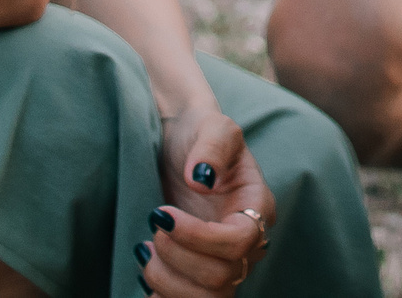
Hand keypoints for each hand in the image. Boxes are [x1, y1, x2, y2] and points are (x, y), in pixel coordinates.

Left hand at [142, 108, 274, 295]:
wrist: (180, 141)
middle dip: (179, 257)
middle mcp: (248, 240)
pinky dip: (166, 297)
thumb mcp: (211, 123)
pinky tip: (146, 275)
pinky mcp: (202, 270)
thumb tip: (202, 179)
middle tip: (152, 224)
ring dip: (170, 283)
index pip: (239, 241)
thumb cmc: (199, 130)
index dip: (200, 237)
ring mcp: (226, 259)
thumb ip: (212, 145)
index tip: (161, 215)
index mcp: (257, 205)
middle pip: (224, 276)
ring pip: (211, 297)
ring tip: (144, 250)